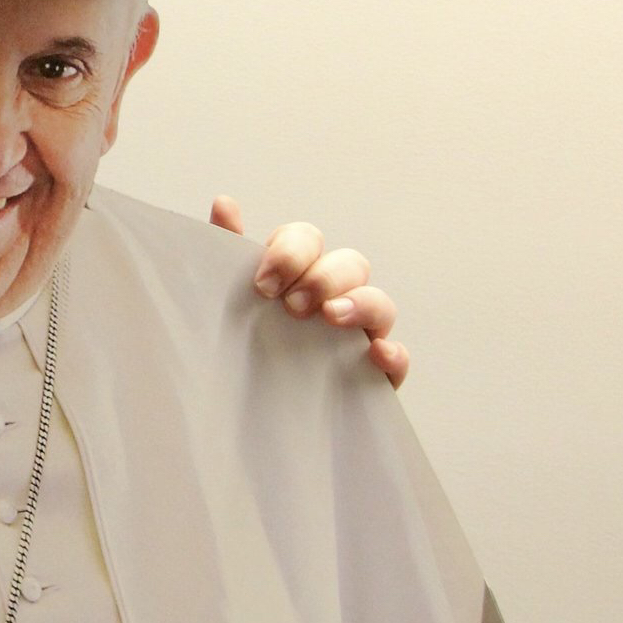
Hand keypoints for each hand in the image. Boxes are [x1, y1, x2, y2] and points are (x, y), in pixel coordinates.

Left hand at [210, 196, 409, 387]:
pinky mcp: (374, 375)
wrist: (241, 419)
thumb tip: (224, 202)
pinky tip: (378, 354)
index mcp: (296, 274)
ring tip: (332, 319)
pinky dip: (394, 353)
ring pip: (380, 303)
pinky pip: (399, 358)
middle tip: (291, 307)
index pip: (306, 239)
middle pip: (350, 264)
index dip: (289, 253)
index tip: (262, 286)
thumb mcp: (224, 302)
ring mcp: (358, 335)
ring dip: (361, 304)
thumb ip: (225, 253)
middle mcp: (333, 297)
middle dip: (323, 278)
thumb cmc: (238, 348)